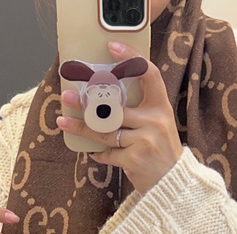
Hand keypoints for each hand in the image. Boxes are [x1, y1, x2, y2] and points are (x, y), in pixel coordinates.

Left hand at [56, 41, 183, 195]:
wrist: (174, 183)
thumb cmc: (162, 151)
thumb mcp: (159, 125)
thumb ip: (140, 111)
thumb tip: (106, 99)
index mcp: (161, 107)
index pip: (148, 73)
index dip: (130, 58)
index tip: (112, 48)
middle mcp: (153, 120)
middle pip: (114, 107)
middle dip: (87, 102)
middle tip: (67, 95)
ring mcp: (144, 140)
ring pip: (105, 131)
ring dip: (81, 127)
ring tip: (63, 121)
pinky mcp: (134, 159)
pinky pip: (108, 153)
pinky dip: (99, 154)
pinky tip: (94, 153)